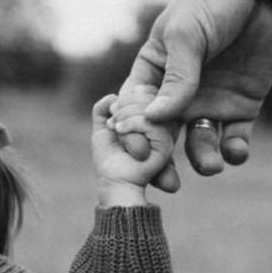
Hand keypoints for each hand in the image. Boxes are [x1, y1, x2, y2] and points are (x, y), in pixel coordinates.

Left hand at [93, 90, 177, 207]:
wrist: (114, 181)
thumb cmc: (110, 157)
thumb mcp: (103, 127)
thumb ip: (104, 109)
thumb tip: (112, 96)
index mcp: (155, 116)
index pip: (149, 91)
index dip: (130, 94)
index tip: (113, 110)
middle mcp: (166, 123)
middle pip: (152, 95)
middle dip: (125, 102)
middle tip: (112, 122)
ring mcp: (168, 133)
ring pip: (152, 107)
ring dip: (126, 113)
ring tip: (115, 128)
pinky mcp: (166, 145)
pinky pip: (151, 123)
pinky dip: (131, 123)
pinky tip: (120, 131)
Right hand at [121, 0, 271, 189]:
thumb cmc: (212, 2)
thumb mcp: (187, 34)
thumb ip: (176, 78)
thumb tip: (156, 118)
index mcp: (153, 74)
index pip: (137, 112)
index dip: (137, 136)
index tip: (141, 156)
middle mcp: (178, 94)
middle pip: (164, 138)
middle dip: (165, 163)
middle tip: (169, 183)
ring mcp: (210, 102)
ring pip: (199, 144)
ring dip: (202, 159)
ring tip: (211, 165)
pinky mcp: (241, 106)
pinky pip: (234, 139)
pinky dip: (235, 151)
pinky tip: (236, 151)